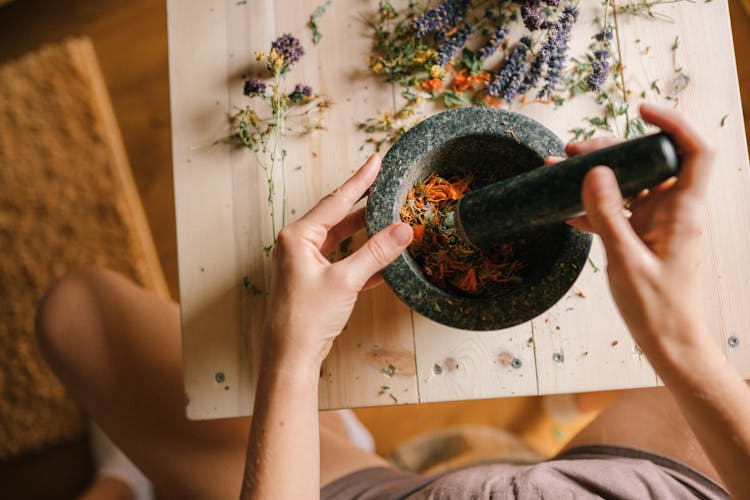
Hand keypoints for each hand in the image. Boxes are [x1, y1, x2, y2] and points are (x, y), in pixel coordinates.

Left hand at [263, 154, 412, 365]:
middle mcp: (298, 245)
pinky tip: (384, 258)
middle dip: (362, 202)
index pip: (335, 201)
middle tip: (384, 183)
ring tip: (389, 215)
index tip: (376, 160)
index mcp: (298, 236)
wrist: (290, 356)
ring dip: (365, 231)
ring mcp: (305, 263)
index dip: (359, 181)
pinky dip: (362, 258)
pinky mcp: (314, 281)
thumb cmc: (307, 317)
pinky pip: (342, 261)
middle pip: (337, 216)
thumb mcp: (346, 281)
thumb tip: (403, 229)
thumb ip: (376, 253)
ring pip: (341, 239)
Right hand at [564, 104, 715, 358]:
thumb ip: (608, 214)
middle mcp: (672, 209)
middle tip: (574, 149)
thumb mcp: (626, 259)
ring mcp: (655, 222)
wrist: (667, 341)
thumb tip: (594, 172)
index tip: (640, 111)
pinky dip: (592, 205)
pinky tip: (564, 207)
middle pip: (648, 162)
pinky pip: (616, 210)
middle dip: (611, 149)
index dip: (673, 124)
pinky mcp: (640, 236)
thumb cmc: (657, 306)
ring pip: (629, 183)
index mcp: (682, 210)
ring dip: (596, 175)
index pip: (693, 151)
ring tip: (560, 168)